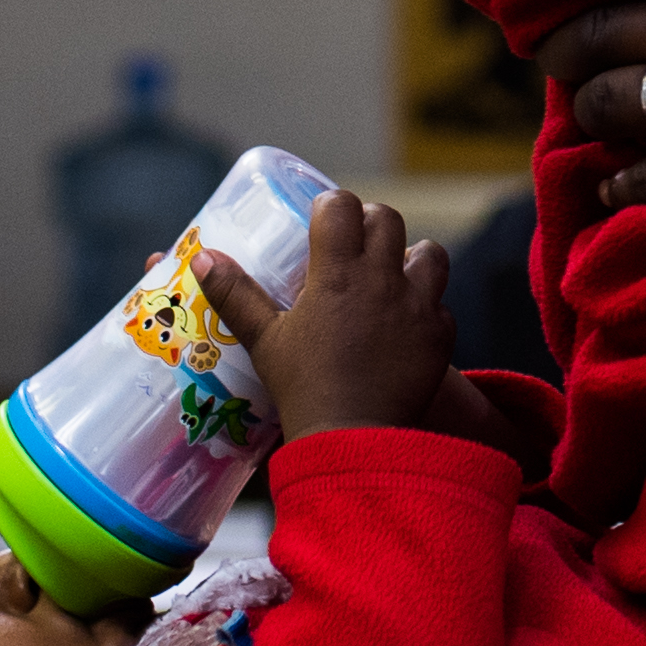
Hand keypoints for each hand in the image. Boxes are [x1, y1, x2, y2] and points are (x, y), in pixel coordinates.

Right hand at [199, 191, 503, 450]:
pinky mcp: (440, 335)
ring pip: (431, 254)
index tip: (321, 220)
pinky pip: (441, 306)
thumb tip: (204, 258)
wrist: (352, 439)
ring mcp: (418, 306)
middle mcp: (383, 280)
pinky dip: (427, 310)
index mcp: (337, 273)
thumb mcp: (264, 340)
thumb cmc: (303, 388)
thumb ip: (236, 295)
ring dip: (412, 259)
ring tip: (391, 278)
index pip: (342, 206)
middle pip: (388, 220)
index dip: (332, 206)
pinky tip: (406, 326)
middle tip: (355, 246)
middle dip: (372, 224)